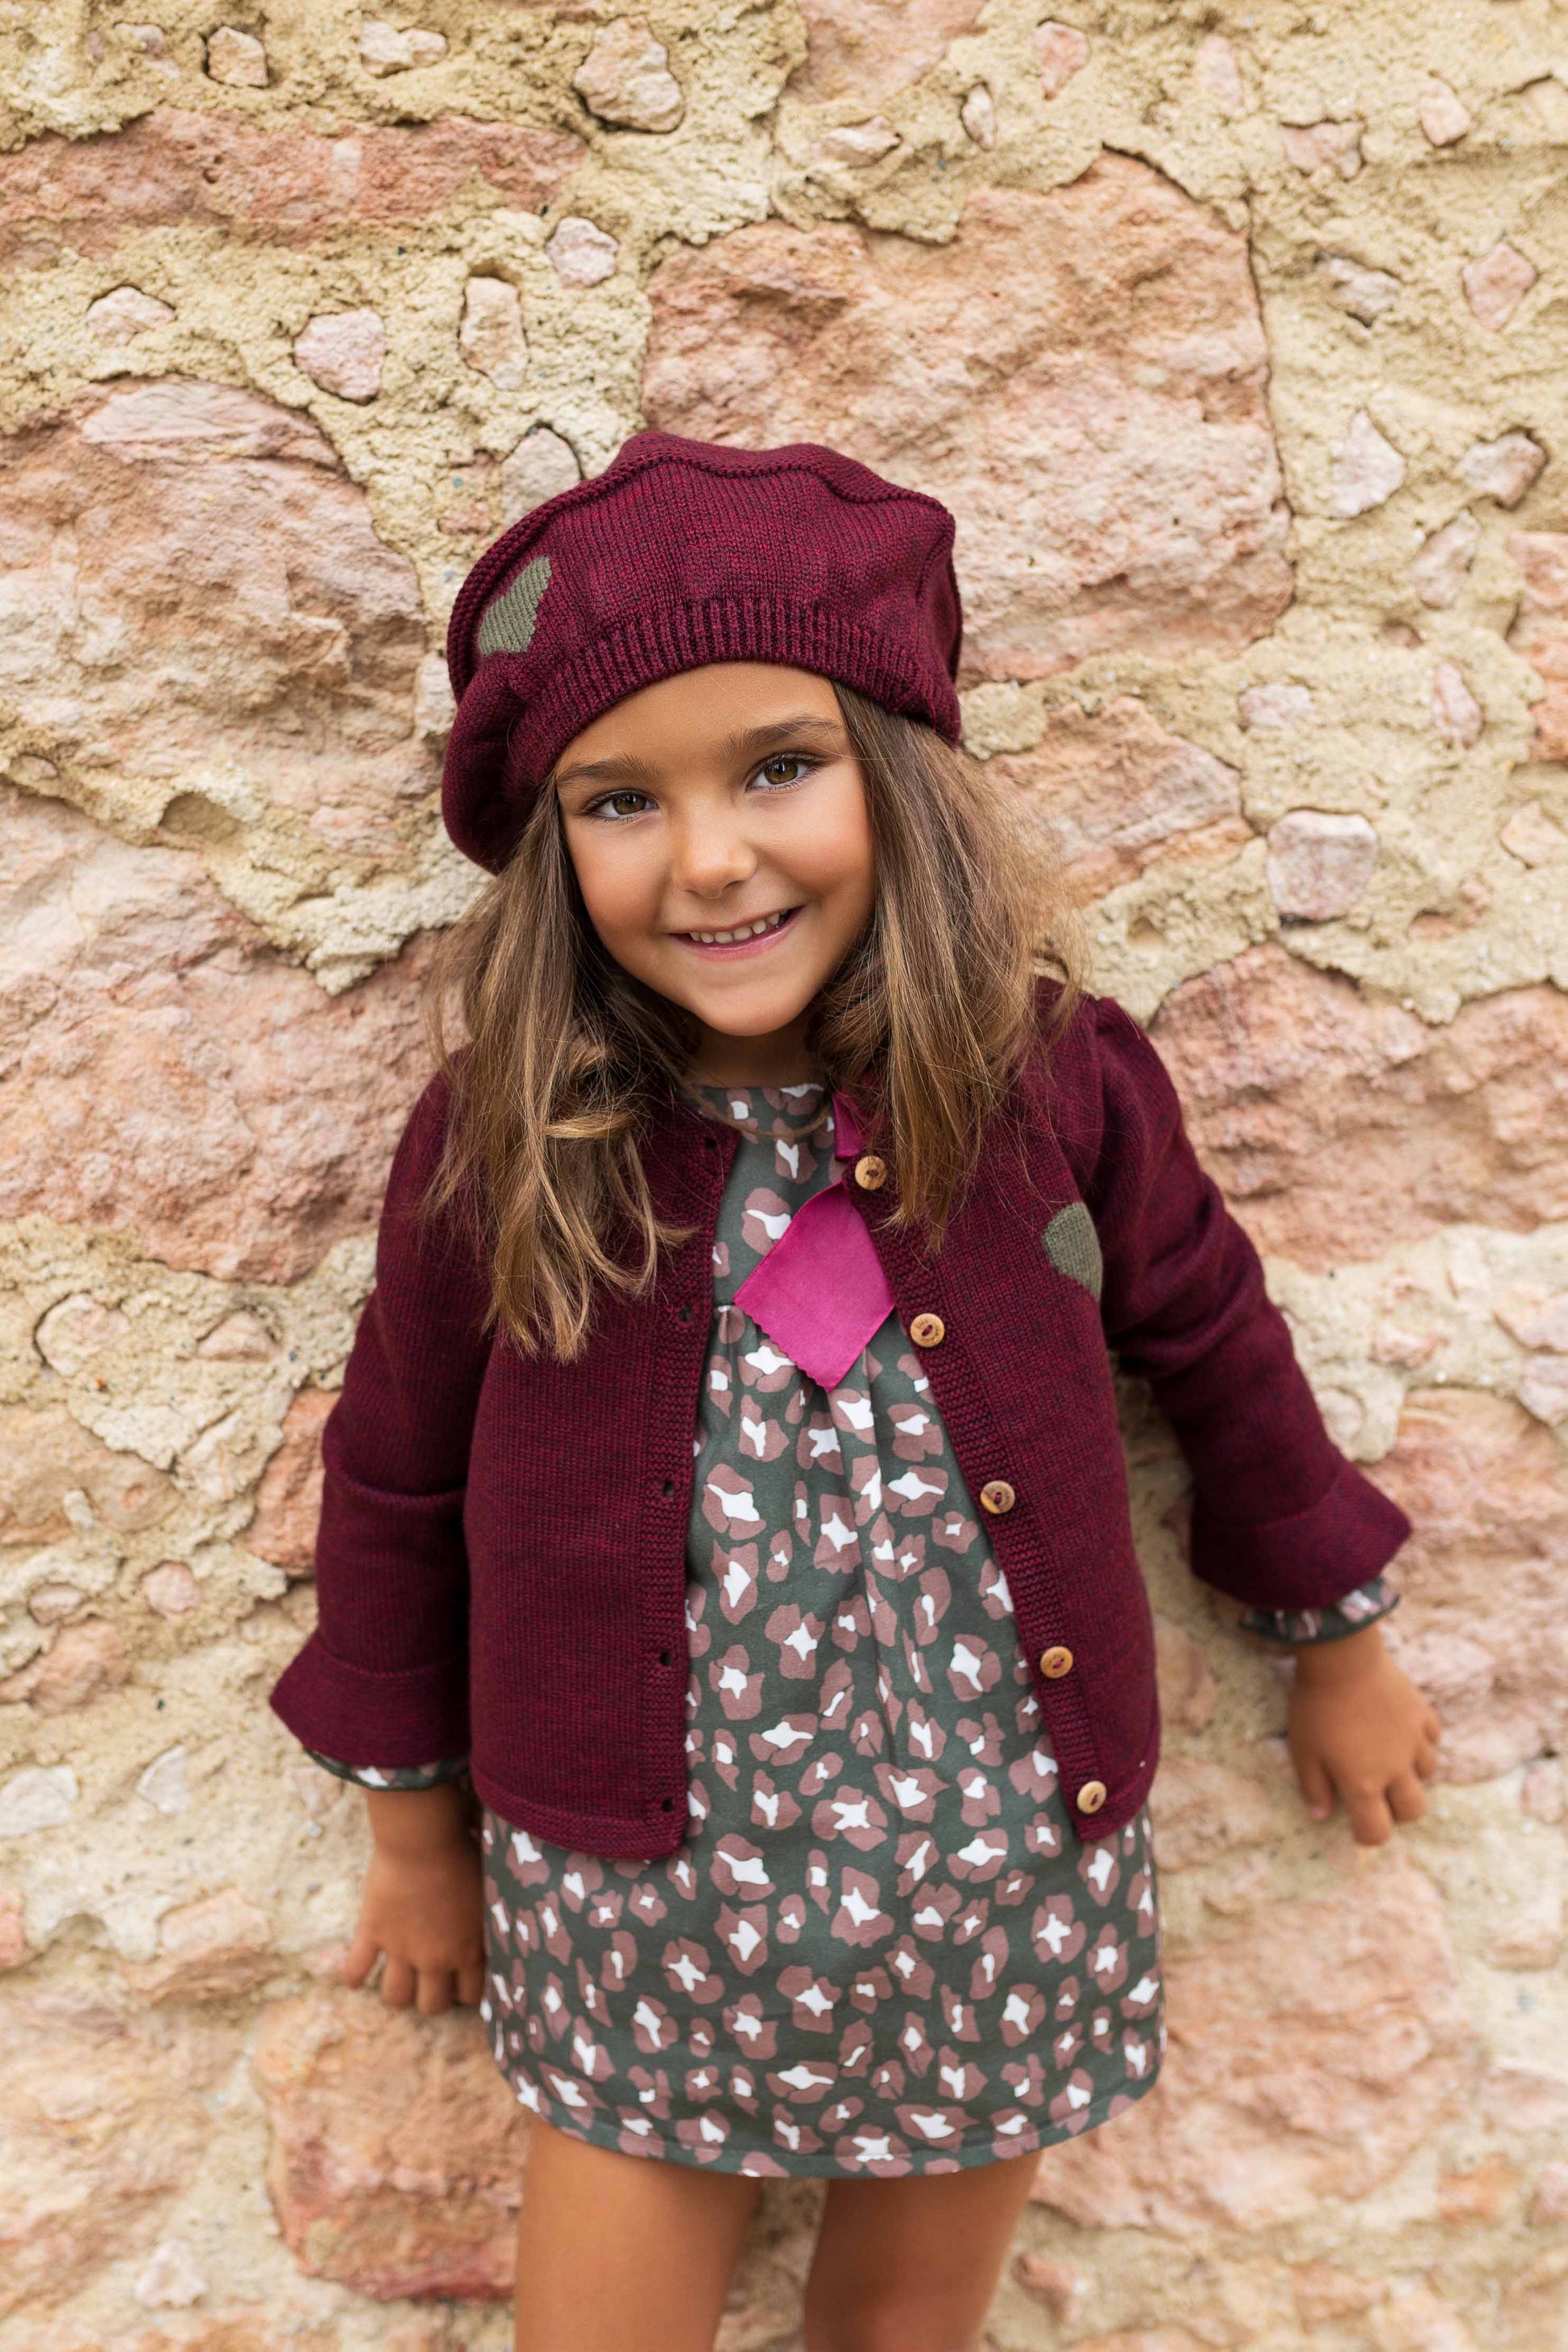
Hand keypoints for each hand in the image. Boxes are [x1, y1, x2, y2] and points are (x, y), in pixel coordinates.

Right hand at [341, 1782, 485, 2015]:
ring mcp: (400, 1949)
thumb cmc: (466, 1855)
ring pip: (395, 1997)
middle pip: (431, 2005)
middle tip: (432, 1983)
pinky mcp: (371, 1933)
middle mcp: (434, 1958)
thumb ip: (492, 1917)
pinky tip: (357, 1977)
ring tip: (400, 1980)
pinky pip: (356, 1969)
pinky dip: (354, 1976)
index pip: (470, 1995)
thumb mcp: (490, 1890)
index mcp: (468, 1949)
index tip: (463, 1981)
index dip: (467, 1991)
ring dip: (399, 1992)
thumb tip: (507, 1924)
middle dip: (433, 1999)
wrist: (423, 1839)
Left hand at [1288, 1624, 1441, 1846]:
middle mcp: (1395, 1769)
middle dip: (1398, 1812)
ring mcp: (1414, 1741)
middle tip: (1379, 1797)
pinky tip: (1403, 1731)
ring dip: (1412, 1775)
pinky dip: (1422, 1740)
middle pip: (1414, 1810)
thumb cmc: (1316, 1706)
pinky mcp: (1422, 1714)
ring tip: (1391, 1760)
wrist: (1342, 1658)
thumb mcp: (1304, 1751)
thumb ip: (1314, 1788)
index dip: (1368, 1837)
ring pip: (1429, 1773)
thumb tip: (1321, 1816)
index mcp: (1363, 1784)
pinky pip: (1432, 1737)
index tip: (1359, 1829)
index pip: (1377, 1831)